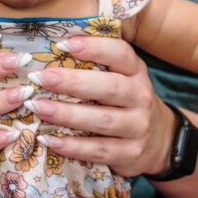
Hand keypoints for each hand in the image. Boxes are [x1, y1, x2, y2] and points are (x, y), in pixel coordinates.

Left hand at [22, 35, 175, 176]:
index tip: (63, 44)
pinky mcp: (131, 153)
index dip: (94, 47)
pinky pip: (99, 150)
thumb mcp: (120, 75)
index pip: (120, 54)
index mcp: (135, 71)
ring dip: (67, 114)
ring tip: (38, 108)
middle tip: (40, 78)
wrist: (159, 139)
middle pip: (108, 87)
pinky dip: (72, 146)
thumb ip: (94, 62)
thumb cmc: (124, 99)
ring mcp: (138, 127)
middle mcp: (141, 96)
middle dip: (71, 82)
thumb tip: (50, 45)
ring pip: (102, 120)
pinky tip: (49, 140)